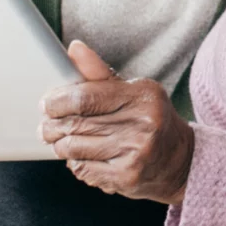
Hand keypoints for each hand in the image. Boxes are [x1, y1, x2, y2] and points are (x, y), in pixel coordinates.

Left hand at [38, 41, 193, 205]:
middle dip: (52, 125)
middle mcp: (141, 124)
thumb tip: (74, 48)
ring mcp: (134, 154)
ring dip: (59, 145)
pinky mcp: (126, 177)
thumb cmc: (151, 118)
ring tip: (59, 140)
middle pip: (76, 124)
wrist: (180, 159)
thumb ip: (99, 72)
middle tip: (45, 124)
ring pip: (74, 149)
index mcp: (141, 96)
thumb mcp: (133, 90)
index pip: (86, 97)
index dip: (59, 101)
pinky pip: (83, 169)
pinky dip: (74, 162)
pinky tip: (80, 156)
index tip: (47, 103)